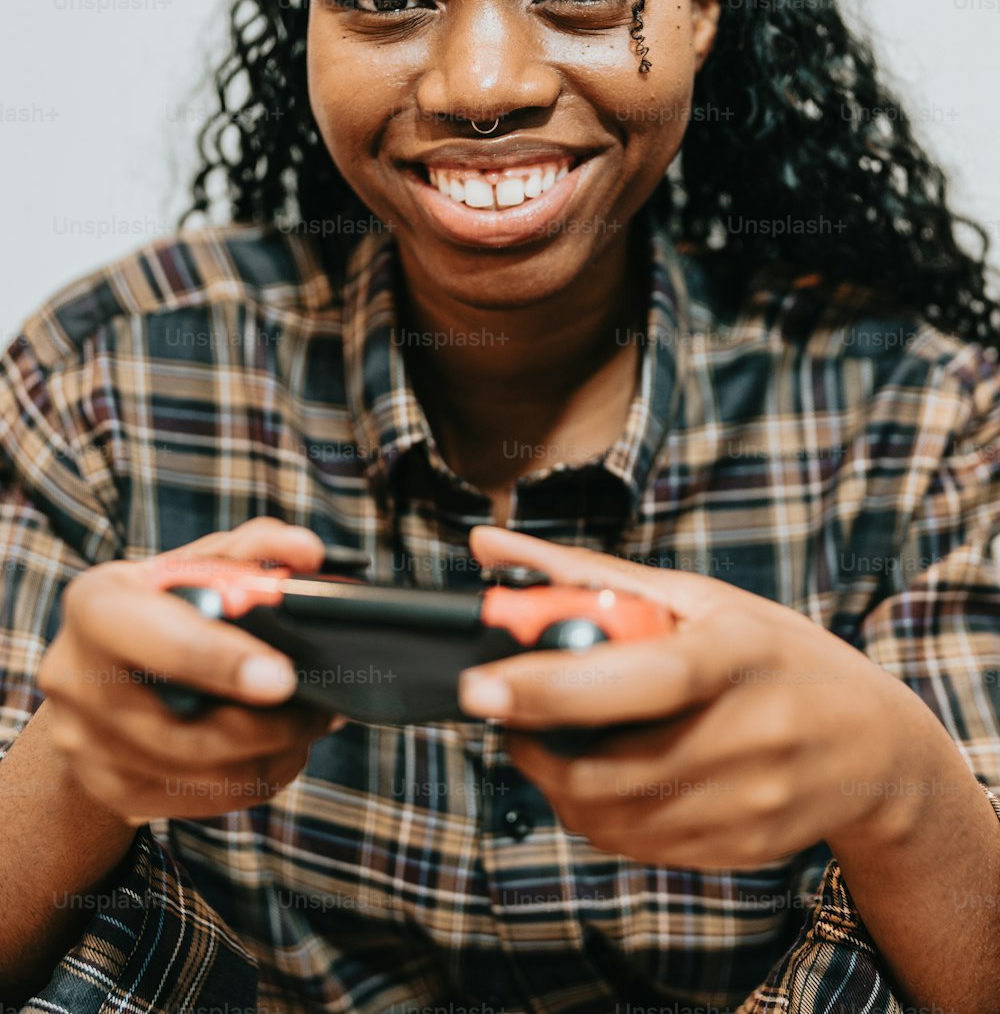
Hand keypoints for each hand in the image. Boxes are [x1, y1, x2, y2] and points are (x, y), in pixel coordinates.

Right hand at [38, 517, 346, 826]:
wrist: (96, 672)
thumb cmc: (161, 604)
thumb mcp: (197, 562)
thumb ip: (254, 549)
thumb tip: (307, 553)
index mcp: (97, 607)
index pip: (160, 642)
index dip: (222, 662)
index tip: (283, 678)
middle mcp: (75, 681)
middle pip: (186, 731)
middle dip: (269, 726)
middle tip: (323, 706)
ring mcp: (86, 746)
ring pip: (203, 775)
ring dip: (273, 754)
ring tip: (311, 723)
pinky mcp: (111, 792)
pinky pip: (204, 800)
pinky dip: (257, 777)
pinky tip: (282, 749)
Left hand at [458, 527, 922, 870]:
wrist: (875, 747)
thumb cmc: (775, 655)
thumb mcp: (697, 598)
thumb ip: (585, 576)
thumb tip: (487, 543)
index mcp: (736, 657)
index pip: (640, 680)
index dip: (555, 687)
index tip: (482, 688)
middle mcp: (748, 738)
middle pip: (608, 766)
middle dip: (533, 742)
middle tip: (506, 707)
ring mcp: (745, 805)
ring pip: (607, 816)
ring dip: (554, 779)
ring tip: (555, 734)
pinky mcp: (735, 850)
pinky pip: (632, 844)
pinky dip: (595, 810)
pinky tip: (603, 770)